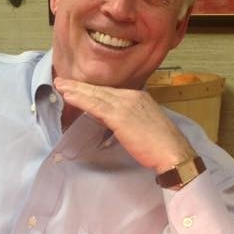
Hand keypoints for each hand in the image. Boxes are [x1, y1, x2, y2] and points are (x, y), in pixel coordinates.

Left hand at [54, 78, 195, 172]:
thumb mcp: (142, 126)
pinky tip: (68, 96)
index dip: (92, 90)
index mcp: (139, 98)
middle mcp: (132, 96)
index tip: (77, 87)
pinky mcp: (121, 116)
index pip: (110, 92)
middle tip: (61, 80)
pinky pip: (96, 106)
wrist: (173, 153)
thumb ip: (124, 120)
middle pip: (101, 90)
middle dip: (80, 86)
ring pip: (96, 95)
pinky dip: (80, 99)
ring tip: (60, 85)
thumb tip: (106, 119)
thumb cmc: (160, 146)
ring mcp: (126, 105)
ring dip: (76, 90)